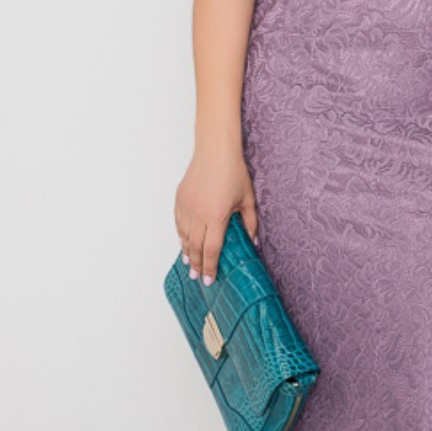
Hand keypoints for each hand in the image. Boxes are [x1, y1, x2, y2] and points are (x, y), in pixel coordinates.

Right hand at [175, 146, 259, 285]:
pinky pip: (178, 223)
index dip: (210, 267)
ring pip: (184, 236)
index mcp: (216, 217)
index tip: (209, 280)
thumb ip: (250, 223)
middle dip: (196, 264)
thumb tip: (253, 242)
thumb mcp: (247, 199)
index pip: (211, 250)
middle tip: (197, 277)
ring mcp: (186, 207)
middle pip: (195, 247)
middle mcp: (198, 214)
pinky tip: (184, 241)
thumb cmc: (233, 172)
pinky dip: (181, 235)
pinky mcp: (180, 199)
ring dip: (187, 251)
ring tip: (189, 263)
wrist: (215, 150)